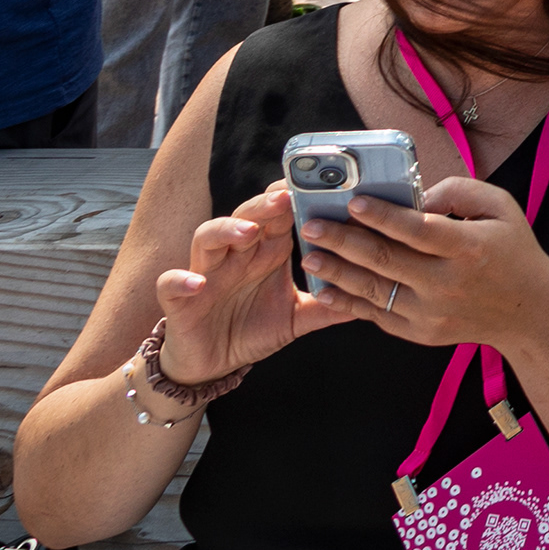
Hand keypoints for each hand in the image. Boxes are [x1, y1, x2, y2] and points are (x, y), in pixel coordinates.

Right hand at [152, 185, 351, 379]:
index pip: (280, 215)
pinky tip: (198, 283)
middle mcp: (236, 255)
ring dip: (226, 229)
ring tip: (248, 232)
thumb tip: (376, 296)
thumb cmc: (251, 329)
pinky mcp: (180, 300)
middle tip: (286, 196)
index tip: (318, 185)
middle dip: (265, 204)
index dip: (295, 198)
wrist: (211, 364)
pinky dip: (182, 280)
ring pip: (208, 237)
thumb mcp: (296, 317)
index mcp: (266, 252)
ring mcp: (206, 272)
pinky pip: (172, 283)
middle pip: (247, 215)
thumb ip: (329, 305)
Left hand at [297, 173, 548, 351]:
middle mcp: (446, 283)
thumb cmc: (512, 250)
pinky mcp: (421, 333)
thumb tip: (413, 196)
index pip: (417, 230)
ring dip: (337, 272)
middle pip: (385, 260)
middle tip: (311, 226)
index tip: (353, 201)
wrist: (527, 312)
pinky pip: (378, 315)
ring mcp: (431, 313)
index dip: (383, 215)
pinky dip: (349, 302)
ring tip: (310, 257)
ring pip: (374, 290)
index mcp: (468, 248)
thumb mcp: (501, 207)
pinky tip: (327, 288)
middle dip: (343, 241)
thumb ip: (458, 192)